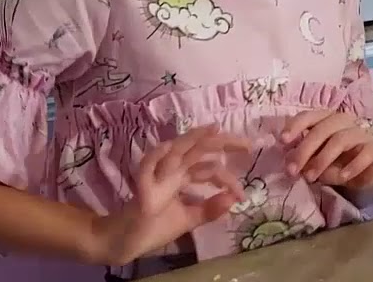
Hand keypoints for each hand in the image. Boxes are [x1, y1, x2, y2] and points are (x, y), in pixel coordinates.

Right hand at [91, 126, 249, 266]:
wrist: (125, 244)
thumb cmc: (154, 228)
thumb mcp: (188, 219)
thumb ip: (209, 210)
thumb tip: (233, 199)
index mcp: (181, 177)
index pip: (208, 167)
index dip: (228, 178)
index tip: (242, 194)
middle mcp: (170, 172)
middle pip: (196, 149)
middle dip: (220, 142)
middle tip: (247, 144)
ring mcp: (155, 177)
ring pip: (174, 151)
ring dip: (192, 139)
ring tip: (213, 129)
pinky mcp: (142, 189)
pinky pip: (146, 168)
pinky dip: (155, 157)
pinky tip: (168, 147)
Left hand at [281, 109, 372, 196]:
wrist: (367, 175)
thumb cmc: (337, 163)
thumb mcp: (316, 161)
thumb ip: (304, 158)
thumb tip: (289, 160)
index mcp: (326, 120)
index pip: (310, 116)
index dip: (295, 126)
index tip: (282, 141)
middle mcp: (344, 122)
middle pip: (323, 128)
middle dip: (304, 150)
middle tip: (293, 171)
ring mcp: (361, 133)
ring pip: (340, 139)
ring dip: (322, 159)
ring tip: (311, 177)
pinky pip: (364, 154)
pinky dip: (352, 166)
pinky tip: (342, 177)